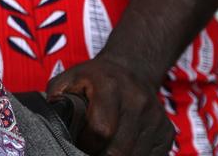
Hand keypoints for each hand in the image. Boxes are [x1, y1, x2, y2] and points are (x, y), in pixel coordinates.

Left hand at [46, 55, 174, 155]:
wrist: (131, 69)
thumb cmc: (93, 79)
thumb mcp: (68, 80)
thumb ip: (56, 103)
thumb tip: (50, 127)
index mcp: (110, 86)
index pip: (100, 130)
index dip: (85, 144)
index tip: (78, 143)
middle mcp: (138, 101)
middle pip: (120, 150)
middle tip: (88, 150)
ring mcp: (156, 118)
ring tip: (103, 148)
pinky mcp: (167, 132)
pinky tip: (121, 148)